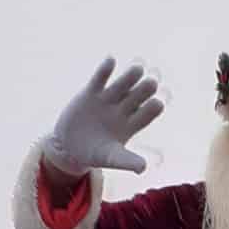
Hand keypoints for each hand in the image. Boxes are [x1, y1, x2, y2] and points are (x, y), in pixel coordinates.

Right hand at [42, 57, 163, 177]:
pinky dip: (105, 70)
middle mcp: (124, 108)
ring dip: (131, 76)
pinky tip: (111, 60)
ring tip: (138, 69)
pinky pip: (100, 78)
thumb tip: (143, 168)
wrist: (70, 146)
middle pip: (139, 95)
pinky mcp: (91, 92)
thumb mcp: (111, 159)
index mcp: (133, 124)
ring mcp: (109, 99)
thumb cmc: (95, 155)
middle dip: (145, 89)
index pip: (148, 113)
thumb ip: (127, 161)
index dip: (154, 107)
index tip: (157, 104)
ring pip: (123, 83)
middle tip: (152, 83)